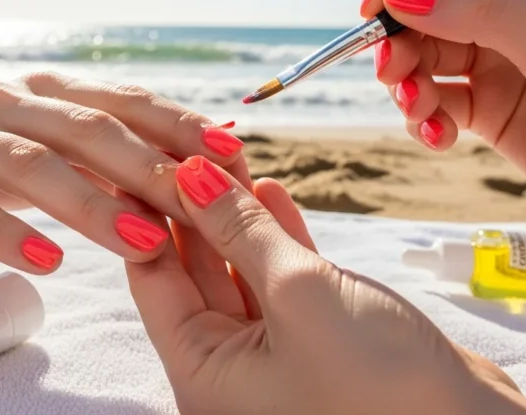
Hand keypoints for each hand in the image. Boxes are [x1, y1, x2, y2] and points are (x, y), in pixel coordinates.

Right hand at [0, 72, 250, 273]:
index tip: (234, 152)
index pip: (122, 101)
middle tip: (203, 204)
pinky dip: (4, 232)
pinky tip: (46, 263)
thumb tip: (192, 168)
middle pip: (86, 130)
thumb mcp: (41, 147)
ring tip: (144, 243)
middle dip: (149, 167)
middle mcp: (4, 101)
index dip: (178, 124)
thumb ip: (102, 155)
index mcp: (43, 91)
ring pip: (31, 165)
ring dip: (91, 205)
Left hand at [125, 156, 525, 414]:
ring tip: (229, 156)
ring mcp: (274, 360)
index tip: (145, 155)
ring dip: (238, 218)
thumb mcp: (298, 293)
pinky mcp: (318, 346)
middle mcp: (229, 375)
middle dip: (196, 208)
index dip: (148, 212)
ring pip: (241, 274)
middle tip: (191, 144)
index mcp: (203, 378)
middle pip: (195, 275)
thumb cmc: (380, 382)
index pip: (155, 280)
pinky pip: (282, 285)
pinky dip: (278, 240)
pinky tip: (270, 190)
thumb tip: (188, 172)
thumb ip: (240, 231)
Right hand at [361, 0, 525, 259]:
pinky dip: (424, 118)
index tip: (380, 5)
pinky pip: (435, 102)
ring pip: (422, 54)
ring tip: (420, 110)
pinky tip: (439, 137)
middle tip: (391, 71)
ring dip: (407, 82)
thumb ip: (483, 14)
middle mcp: (517, 9)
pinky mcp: (490, 109)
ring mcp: (501, 60)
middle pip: (426, 2)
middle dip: (400, 36)